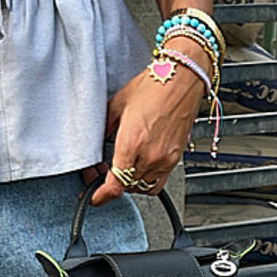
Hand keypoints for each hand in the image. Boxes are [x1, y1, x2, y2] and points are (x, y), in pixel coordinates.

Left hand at [85, 62, 205, 204]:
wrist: (181, 79)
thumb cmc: (153, 86)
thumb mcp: (117, 105)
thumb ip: (104, 129)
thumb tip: (96, 143)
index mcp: (132, 142)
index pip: (115, 184)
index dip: (102, 196)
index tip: (95, 197)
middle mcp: (150, 155)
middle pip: (126, 187)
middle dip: (112, 183)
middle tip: (103, 172)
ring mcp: (165, 159)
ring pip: (142, 188)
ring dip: (129, 183)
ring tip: (122, 169)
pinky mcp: (176, 158)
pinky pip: (158, 182)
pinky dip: (145, 181)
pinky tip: (139, 168)